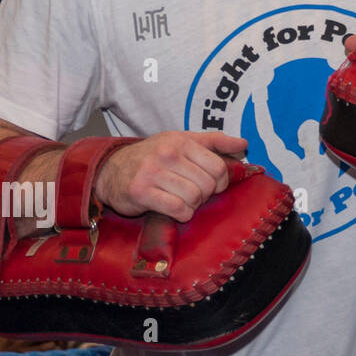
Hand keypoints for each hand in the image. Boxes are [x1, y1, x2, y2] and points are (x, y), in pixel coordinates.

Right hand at [94, 131, 247, 222]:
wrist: (111, 170)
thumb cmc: (153, 157)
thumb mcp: (183, 141)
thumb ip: (215, 142)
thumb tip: (244, 144)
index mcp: (182, 141)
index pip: (219, 166)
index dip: (222, 181)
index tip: (213, 185)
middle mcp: (167, 154)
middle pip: (208, 184)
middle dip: (206, 195)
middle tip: (195, 194)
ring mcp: (153, 173)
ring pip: (194, 197)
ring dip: (193, 205)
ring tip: (184, 201)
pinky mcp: (141, 192)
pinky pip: (176, 209)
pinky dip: (182, 214)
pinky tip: (176, 210)